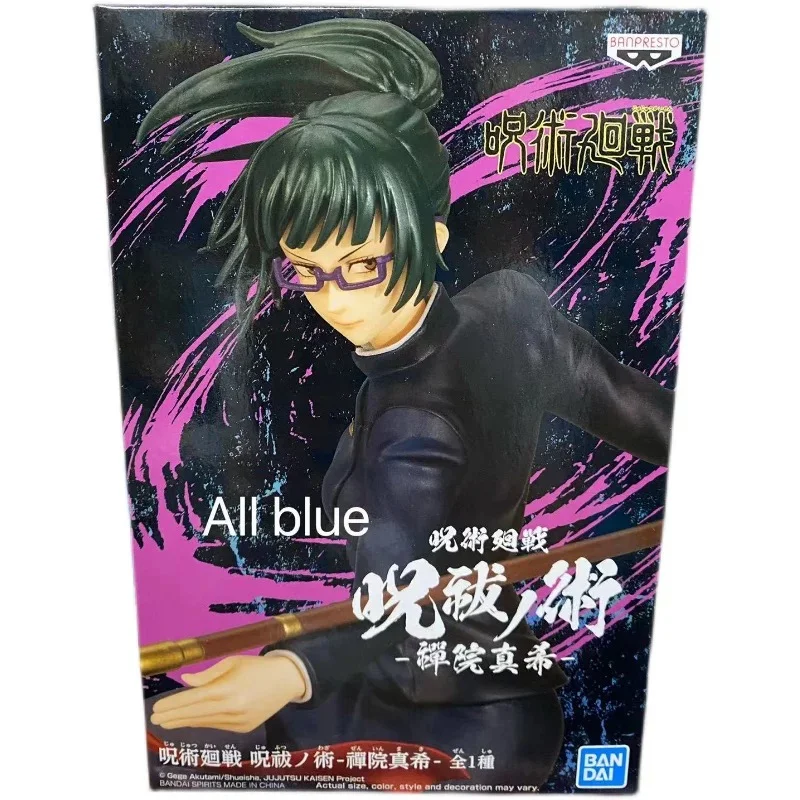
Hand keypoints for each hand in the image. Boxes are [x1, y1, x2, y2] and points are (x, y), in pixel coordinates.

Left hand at [150, 654, 306, 732]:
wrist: (287, 680)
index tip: (157, 708)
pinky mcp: (244, 728)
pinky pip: (217, 725)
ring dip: (185, 721)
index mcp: (227, 688)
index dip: (173, 704)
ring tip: (169, 721)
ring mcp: (238, 721)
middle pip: (195, 714)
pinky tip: (192, 719)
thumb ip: (207, 674)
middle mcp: (231, 708)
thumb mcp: (232, 662)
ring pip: (204, 722)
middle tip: (155, 718)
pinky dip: (203, 722)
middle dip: (173, 716)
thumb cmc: (257, 666)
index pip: (192, 699)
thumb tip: (185, 681)